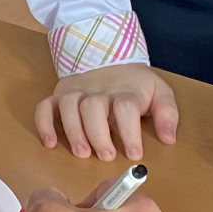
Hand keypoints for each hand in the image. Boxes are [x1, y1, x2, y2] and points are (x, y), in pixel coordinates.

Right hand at [36, 64, 178, 160]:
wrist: (109, 55)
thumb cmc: (135, 83)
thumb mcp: (159, 91)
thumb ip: (167, 113)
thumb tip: (169, 138)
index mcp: (125, 91)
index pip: (125, 108)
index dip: (129, 132)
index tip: (134, 154)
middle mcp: (98, 91)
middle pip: (93, 107)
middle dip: (98, 134)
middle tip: (106, 156)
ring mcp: (76, 92)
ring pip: (69, 106)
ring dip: (73, 131)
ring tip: (82, 153)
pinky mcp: (59, 95)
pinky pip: (45, 106)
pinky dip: (44, 124)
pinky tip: (50, 143)